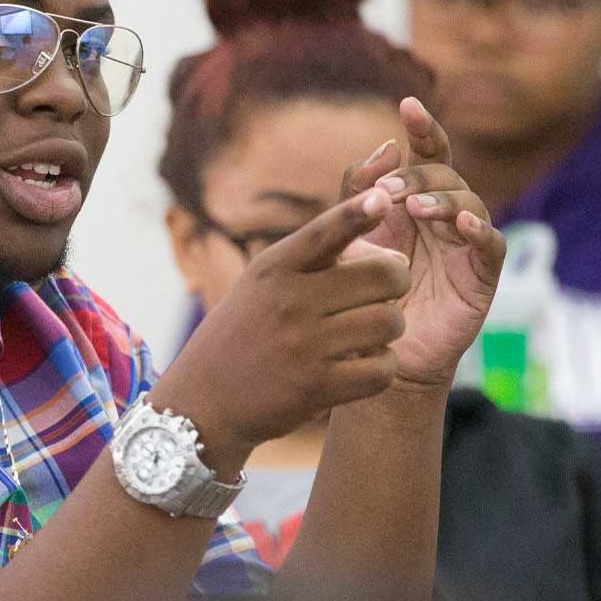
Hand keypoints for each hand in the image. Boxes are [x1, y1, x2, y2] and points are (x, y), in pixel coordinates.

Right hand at [151, 187, 411, 464]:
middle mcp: (288, 301)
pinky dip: (384, 368)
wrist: (204, 401)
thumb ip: (314, 259)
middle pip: (382, 276)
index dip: (357, 213)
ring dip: (391, 328)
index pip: (323, 232)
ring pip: (389, 322)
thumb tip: (392, 252)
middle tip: (387, 293)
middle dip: (396, 282)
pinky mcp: (316, 387)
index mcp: (274, 268)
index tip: (383, 199)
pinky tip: (367, 366)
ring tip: (373, 332)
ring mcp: (303, 346)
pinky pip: (383, 370)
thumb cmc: (245, 332)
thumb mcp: (262, 283)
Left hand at [341, 97, 506, 391]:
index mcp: (415, 198)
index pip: (427, 154)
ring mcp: (466, 243)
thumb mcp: (351, 234)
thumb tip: (385, 145)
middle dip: (421, 175)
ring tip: (420, 209)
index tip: (408, 105)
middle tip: (394, 191)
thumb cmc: (362, 289)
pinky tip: (463, 224)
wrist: (374, 350)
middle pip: (447, 175)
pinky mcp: (482, 275)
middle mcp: (444, 214)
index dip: (422, 128)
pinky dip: (480, 230)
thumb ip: (360, 191)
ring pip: (470, 202)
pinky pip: (490, 245)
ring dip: (445, 199)